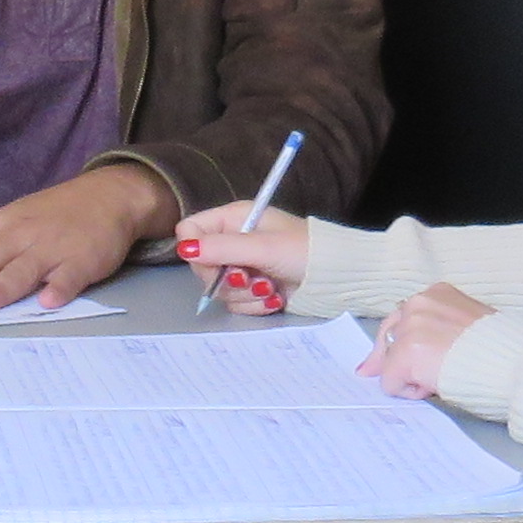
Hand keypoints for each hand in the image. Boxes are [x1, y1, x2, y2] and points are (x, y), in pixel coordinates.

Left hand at [0, 167, 174, 310]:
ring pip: (23, 269)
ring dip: (2, 287)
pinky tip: (47, 302)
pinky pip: (70, 277)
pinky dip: (60, 288)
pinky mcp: (83, 260)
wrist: (108, 196)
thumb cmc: (50, 214)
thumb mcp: (5, 221)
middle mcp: (20, 236)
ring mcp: (52, 248)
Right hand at [173, 204, 314, 312]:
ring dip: (245, 293)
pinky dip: (255, 304)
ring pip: (219, 288)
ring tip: (269, 287)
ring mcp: (242, 266)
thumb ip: (222, 248)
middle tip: (251, 277)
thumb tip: (184, 249)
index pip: (190, 231)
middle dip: (228, 278)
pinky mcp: (252, 289)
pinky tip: (274, 297)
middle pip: (202, 265)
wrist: (338, 278)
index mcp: (234, 219)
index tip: (217, 263)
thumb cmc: (306, 252)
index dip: (197, 250)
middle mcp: (234, 241)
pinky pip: (236, 302)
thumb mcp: (263, 247)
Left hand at [363, 286, 489, 398]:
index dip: (404, 342)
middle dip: (395, 358)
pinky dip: (410, 392)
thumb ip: (440, 329)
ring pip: (390, 362)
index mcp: (436, 293)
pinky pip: (391, 383)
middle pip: (388, 337)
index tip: (408, 357)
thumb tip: (418, 348)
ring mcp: (409, 328)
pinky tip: (435, 386)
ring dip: (411, 375)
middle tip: (407, 375)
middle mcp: (418, 304)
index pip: (404, 318)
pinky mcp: (405, 354)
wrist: (511, 361)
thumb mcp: (468, 323)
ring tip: (440, 377)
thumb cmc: (499, 347)